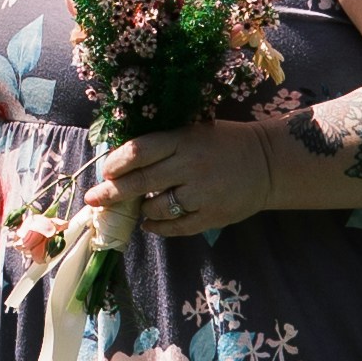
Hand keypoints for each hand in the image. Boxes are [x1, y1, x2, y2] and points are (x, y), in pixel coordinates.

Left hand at [88, 122, 272, 238]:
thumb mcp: (193, 133)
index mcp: (183, 140)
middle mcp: (190, 166)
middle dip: (111, 193)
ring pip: (156, 207)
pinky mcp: (212, 216)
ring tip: (138, 206)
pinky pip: (175, 227)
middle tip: (94, 200)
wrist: (267, 163)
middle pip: (141, 181)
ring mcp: (202, 193)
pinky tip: (149, 223)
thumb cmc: (222, 144)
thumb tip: (119, 163)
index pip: (139, 151)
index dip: (116, 163)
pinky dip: (157, 227)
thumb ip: (162, 146)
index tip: (105, 171)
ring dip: (141, 209)